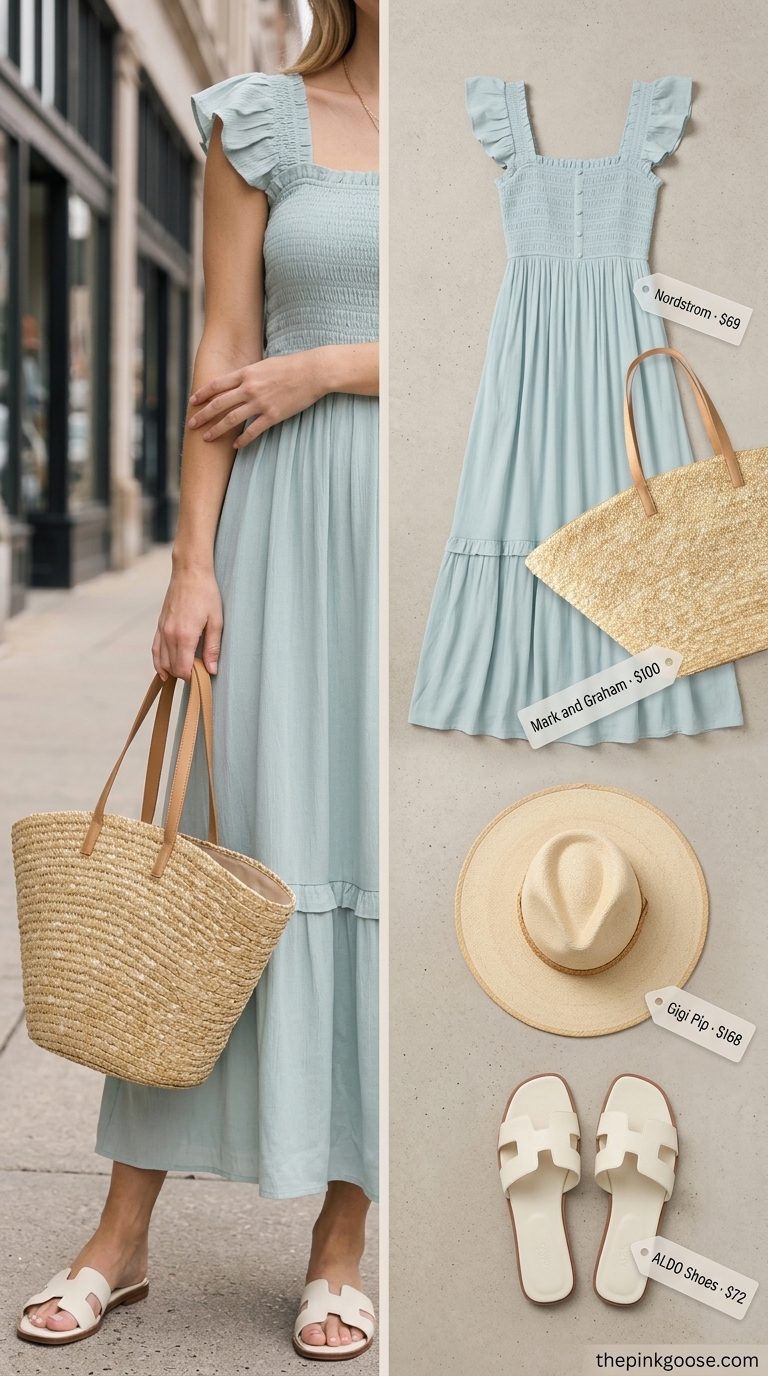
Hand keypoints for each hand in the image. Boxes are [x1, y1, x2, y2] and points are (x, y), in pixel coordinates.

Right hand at [152, 565, 222, 681]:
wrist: (190, 572)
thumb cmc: (207, 594)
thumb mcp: (216, 621)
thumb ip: (213, 648)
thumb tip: (211, 671)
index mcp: (185, 636)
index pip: (183, 669)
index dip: (193, 677)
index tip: (203, 675)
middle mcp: (170, 635)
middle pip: (172, 667)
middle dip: (184, 674)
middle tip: (199, 672)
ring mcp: (162, 629)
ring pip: (162, 661)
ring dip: (172, 670)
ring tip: (185, 673)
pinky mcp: (159, 625)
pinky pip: (155, 649)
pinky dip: (158, 662)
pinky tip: (164, 670)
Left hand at [188, 352, 324, 448]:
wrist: (312, 372)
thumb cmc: (291, 366)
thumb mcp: (264, 364)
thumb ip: (250, 373)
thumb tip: (239, 379)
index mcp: (246, 373)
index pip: (217, 385)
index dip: (202, 394)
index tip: (192, 401)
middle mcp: (249, 388)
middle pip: (219, 404)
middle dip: (203, 415)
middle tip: (191, 424)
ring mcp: (260, 403)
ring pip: (231, 419)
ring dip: (216, 430)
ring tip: (207, 438)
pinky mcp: (273, 415)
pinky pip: (253, 430)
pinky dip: (242, 440)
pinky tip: (235, 445)